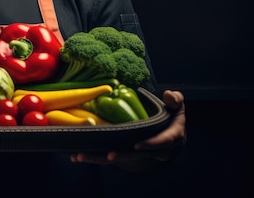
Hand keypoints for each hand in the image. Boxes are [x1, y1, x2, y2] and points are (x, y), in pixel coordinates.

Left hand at [70, 89, 186, 172]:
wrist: (170, 135)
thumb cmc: (172, 117)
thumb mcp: (177, 107)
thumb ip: (175, 100)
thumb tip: (168, 95)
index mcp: (168, 137)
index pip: (161, 142)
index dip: (151, 145)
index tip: (138, 145)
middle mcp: (152, 148)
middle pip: (135, 155)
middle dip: (120, 156)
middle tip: (108, 156)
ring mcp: (136, 152)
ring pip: (118, 158)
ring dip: (99, 158)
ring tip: (80, 156)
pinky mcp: (124, 151)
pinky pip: (108, 155)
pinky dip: (93, 156)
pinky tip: (76, 156)